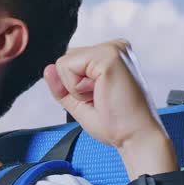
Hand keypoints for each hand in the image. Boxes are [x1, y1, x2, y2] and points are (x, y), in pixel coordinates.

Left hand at [43, 39, 167, 151]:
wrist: (135, 137)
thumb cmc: (116, 123)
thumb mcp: (80, 102)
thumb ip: (62, 85)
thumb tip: (48, 68)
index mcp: (111, 56)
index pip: (72, 62)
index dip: (74, 86)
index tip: (100, 99)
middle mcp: (114, 47)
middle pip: (66, 59)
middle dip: (74, 86)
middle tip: (101, 99)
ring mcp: (112, 49)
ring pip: (64, 63)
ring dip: (75, 88)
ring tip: (102, 96)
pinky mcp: (108, 56)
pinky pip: (67, 67)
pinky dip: (76, 88)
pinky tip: (100, 94)